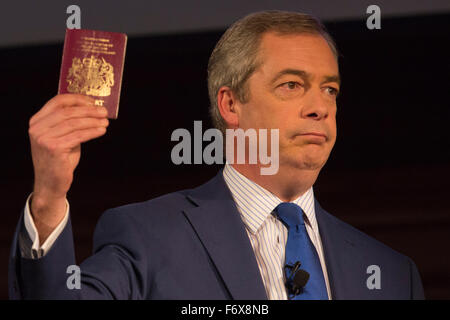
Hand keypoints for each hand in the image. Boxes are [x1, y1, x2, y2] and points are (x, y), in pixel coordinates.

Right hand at [28, 94, 108, 241]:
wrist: (51, 183)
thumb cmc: (59, 159)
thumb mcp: (62, 136)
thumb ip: (70, 123)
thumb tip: (92, 109)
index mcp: (37, 121)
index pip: (57, 102)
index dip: (77, 99)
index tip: (92, 101)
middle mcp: (37, 128)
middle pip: (68, 112)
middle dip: (88, 110)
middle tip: (103, 111)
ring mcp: (44, 138)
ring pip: (74, 123)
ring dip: (93, 121)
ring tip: (105, 121)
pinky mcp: (54, 148)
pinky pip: (78, 136)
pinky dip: (92, 132)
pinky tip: (101, 130)